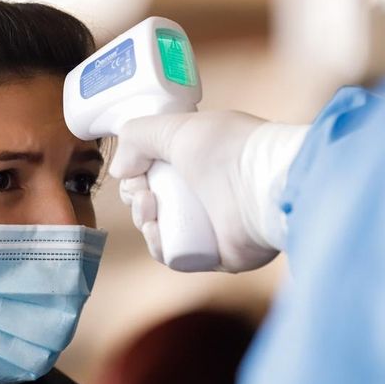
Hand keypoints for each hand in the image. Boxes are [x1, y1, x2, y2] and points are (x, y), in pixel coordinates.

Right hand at [110, 111, 307, 271]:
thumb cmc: (227, 150)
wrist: (264, 187)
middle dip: (138, 198)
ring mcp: (212, 224)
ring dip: (144, 221)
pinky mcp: (217, 253)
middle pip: (156, 201)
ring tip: (149, 211)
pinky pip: (178, 255)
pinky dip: (160, 246)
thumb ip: (140, 135)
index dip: (138, 174)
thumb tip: (119, 169)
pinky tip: (155, 233)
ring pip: (162, 229)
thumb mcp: (178, 127)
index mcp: (201, 160)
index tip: (133, 172)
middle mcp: (207, 192)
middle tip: (143, 193)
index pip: (158, 172)